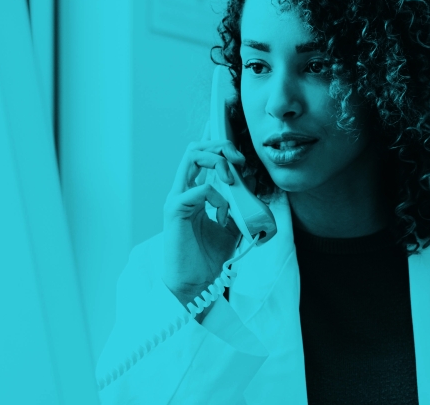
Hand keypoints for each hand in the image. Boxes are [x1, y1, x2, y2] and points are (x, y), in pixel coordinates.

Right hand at [161, 139, 246, 304]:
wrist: (198, 283)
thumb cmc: (210, 257)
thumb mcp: (234, 225)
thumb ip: (240, 204)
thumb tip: (253, 182)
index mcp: (194, 193)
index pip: (202, 156)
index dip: (220, 146)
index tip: (242, 158)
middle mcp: (183, 191)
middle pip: (195, 148)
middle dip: (221, 146)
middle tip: (239, 160)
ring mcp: (177, 199)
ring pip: (192, 157)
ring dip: (218, 160)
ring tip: (232, 179)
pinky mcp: (175, 210)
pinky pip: (199, 189)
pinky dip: (218, 197)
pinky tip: (223, 215)